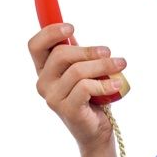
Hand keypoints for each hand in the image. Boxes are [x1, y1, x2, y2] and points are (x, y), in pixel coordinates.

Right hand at [28, 23, 126, 150]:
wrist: (97, 129)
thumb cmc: (91, 94)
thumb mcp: (83, 68)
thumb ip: (76, 52)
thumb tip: (70, 30)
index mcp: (44, 69)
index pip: (35, 46)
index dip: (50, 33)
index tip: (71, 27)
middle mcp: (43, 83)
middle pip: (60, 55)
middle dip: (88, 50)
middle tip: (108, 51)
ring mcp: (53, 98)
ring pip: (77, 71)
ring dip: (103, 65)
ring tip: (120, 65)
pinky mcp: (67, 109)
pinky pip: (85, 88)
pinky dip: (104, 83)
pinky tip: (116, 84)